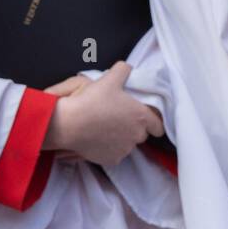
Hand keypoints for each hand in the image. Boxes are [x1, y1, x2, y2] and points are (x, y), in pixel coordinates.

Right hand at [42, 62, 163, 166]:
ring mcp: (124, 150)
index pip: (158, 126)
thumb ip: (123, 70)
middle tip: (120, 120)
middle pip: (142, 134)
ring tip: (106, 129)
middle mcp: (137, 135)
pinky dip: (109, 149)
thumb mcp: (109, 79)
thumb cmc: (92, 101)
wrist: (69, 124)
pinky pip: (115, 154)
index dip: (153, 122)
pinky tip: (99, 139)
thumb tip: (126, 68)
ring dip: (122, 139)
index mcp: (141, 117)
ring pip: (128, 145)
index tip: (145, 120)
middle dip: (134, 129)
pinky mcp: (112, 160)